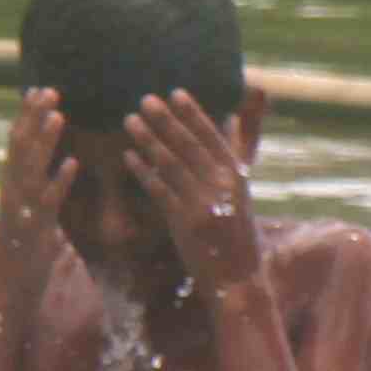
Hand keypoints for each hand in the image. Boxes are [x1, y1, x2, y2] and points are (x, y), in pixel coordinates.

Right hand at [0, 91, 69, 305]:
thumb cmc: (24, 243)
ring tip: (58, 116)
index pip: (17, 142)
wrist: (10, 285)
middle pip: (20, 148)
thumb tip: (42, 155)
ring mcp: (22, 210)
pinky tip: (73, 164)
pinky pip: (48, 202)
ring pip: (31, 169)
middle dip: (32, 118)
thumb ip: (34, 180)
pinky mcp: (35, 229)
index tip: (39, 90)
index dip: (27, 115)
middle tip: (48, 92)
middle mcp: (12, 191)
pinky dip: (59, 181)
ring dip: (44, 142)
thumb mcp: (29, 205)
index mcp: (12, 183)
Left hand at [116, 90, 263, 294]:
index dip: (193, 114)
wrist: (237, 277)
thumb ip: (238, 152)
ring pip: (171, 165)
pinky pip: (159, 191)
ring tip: (130, 121)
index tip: (175, 93)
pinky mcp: (184, 224)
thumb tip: (231, 118)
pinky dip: (143, 172)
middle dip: (165, 121)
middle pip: (188, 146)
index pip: (213, 136)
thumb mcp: (242, 188)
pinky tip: (128, 156)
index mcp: (237, 174)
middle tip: (145, 99)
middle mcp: (222, 186)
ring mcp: (203, 204)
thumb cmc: (237, 230)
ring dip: (148, 140)